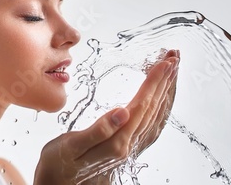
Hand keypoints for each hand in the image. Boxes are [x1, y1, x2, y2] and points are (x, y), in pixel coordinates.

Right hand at [34, 50, 179, 184]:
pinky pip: (149, 122)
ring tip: (171, 71)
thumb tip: (122, 111)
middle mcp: (128, 145)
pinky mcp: (124, 146)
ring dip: (164, 91)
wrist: (56, 184)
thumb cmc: (59, 164)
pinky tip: (159, 98)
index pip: (141, 106)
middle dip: (164, 81)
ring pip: (154, 114)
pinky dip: (158, 106)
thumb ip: (98, 131)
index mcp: (117, 142)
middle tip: (174, 58)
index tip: (163, 63)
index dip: (153, 83)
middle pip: (152, 108)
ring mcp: (128, 146)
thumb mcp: (71, 146)